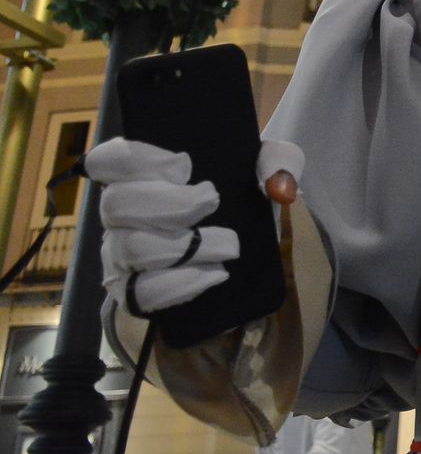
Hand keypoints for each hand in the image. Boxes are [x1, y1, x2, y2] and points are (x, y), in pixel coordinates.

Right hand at [85, 137, 304, 314]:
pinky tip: (216, 274)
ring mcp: (121, 253)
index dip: (138, 159)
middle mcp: (121, 212)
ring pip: (132, 249)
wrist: (247, 248)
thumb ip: (279, 160)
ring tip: (228, 244)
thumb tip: (277, 186)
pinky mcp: (132, 292)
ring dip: (185, 247)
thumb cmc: (242, 195)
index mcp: (141, 173)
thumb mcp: (269, 167)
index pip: (109, 160)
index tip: (183, 165)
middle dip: (169, 204)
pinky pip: (141, 294)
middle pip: (117, 205)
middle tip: (211, 201)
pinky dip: (181, 284)